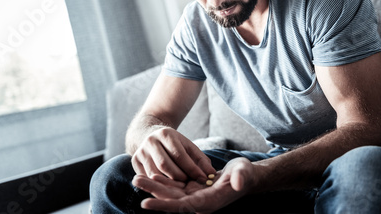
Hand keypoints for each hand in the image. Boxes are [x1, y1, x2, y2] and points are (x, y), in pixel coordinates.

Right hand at [131, 127, 214, 181]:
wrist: (150, 135)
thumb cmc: (174, 144)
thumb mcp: (187, 146)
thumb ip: (200, 160)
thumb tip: (212, 174)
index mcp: (166, 134)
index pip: (179, 155)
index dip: (192, 169)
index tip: (203, 179)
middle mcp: (151, 142)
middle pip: (165, 166)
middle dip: (179, 178)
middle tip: (190, 184)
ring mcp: (141, 151)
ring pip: (154, 174)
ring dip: (168, 184)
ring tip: (180, 187)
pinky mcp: (135, 161)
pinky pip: (147, 178)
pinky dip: (158, 184)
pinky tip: (167, 187)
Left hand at [132, 157, 253, 212]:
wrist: (243, 175)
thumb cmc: (244, 175)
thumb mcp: (243, 174)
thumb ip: (240, 178)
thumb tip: (238, 183)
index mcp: (207, 203)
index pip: (181, 207)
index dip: (163, 205)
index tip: (145, 204)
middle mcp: (197, 202)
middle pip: (170, 199)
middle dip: (153, 191)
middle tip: (136, 181)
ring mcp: (193, 195)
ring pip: (170, 192)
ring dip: (154, 185)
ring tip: (137, 177)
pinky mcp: (192, 187)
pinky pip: (174, 185)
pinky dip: (162, 181)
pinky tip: (150, 173)